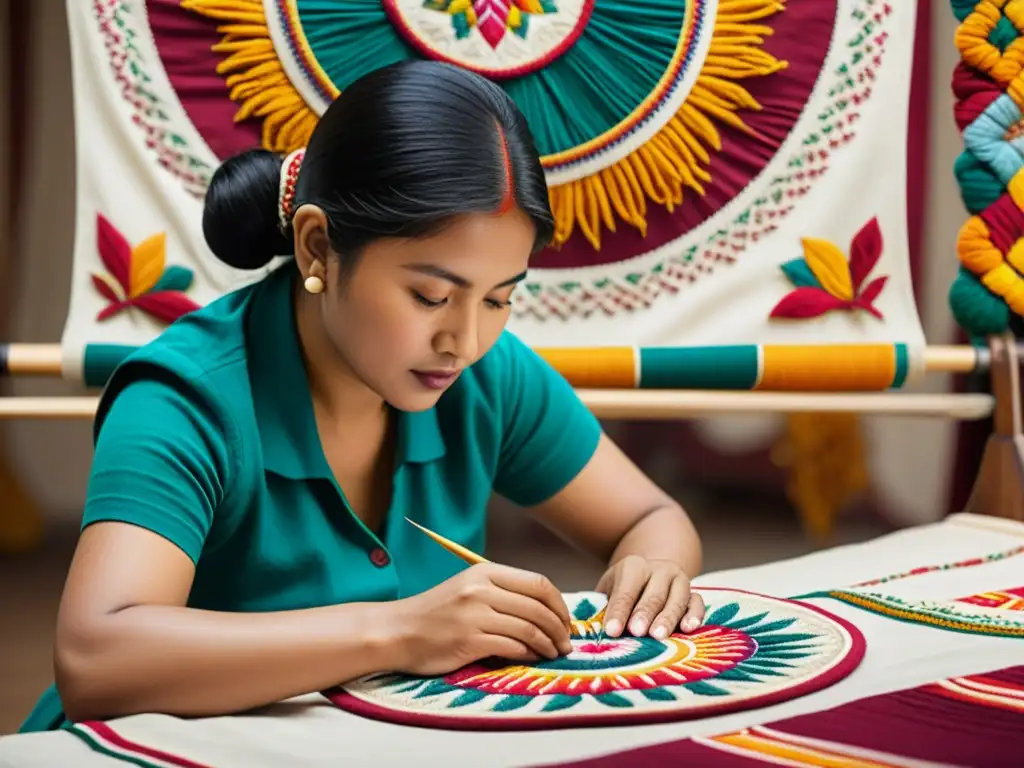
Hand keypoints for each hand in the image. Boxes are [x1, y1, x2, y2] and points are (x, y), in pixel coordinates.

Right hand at [389, 564, 573, 676]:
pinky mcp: (468, 641)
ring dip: (547, 644)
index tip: (565, 620)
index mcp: (485, 572)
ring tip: (553, 653)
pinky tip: (532, 657)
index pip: (538, 583)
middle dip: (559, 628)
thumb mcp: (469, 588)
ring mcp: (474, 615)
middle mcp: (481, 589)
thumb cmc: (437, 613)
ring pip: (529, 628)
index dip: (559, 604)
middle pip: (538, 607)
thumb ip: (503, 592)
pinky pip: (512, 647)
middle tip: (566, 643)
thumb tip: (547, 610)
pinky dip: (528, 654)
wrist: (399, 631)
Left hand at [596, 555, 704, 639]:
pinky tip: (688, 628)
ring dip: (667, 618)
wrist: (652, 575)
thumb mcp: (610, 590)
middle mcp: (660, 570)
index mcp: (634, 566)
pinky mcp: (695, 594)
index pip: (625, 591)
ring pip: (677, 600)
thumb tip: (595, 630)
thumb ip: (604, 607)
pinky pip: (698, 604)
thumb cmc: (625, 589)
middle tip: (636, 632)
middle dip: (644, 614)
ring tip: (658, 636)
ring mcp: (680, 581)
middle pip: (653, 594)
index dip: (618, 611)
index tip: (611, 631)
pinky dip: (695, 615)